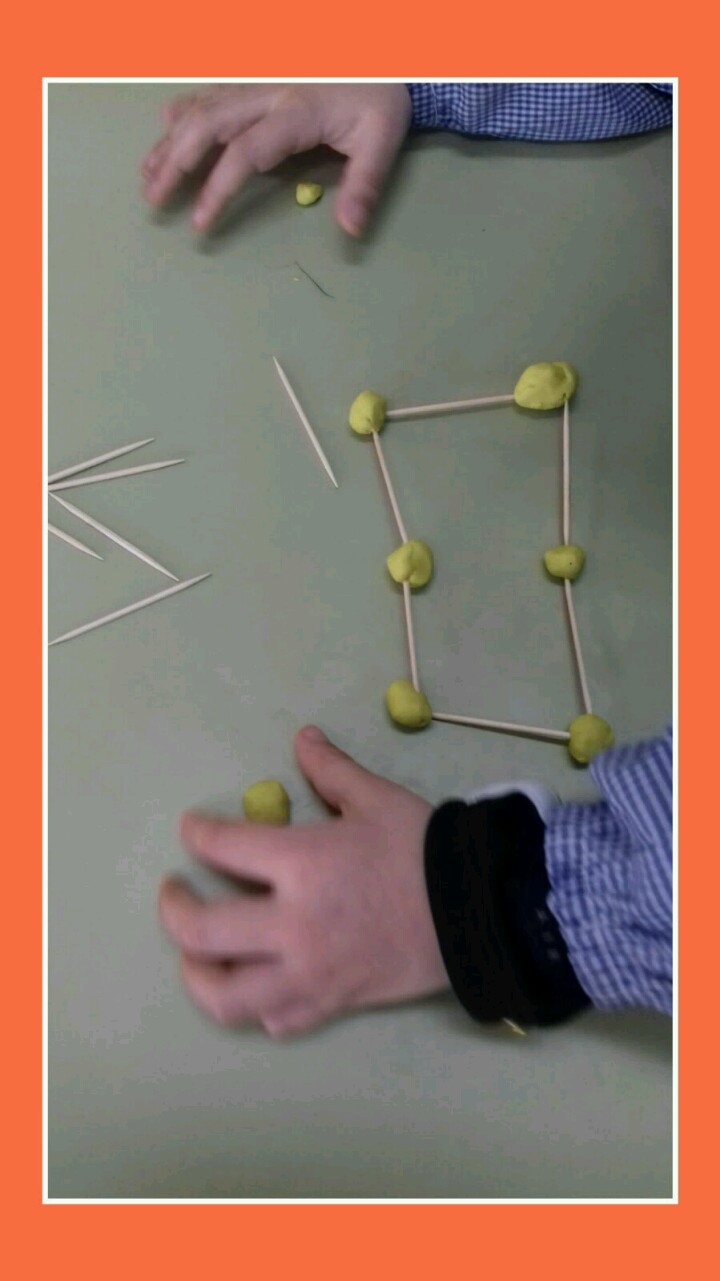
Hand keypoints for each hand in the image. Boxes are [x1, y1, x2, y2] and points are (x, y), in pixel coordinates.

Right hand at [140, 83, 411, 234]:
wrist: (380, 46)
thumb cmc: (380, 96)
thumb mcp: (382, 139)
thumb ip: (364, 185)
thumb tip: (350, 230)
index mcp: (295, 111)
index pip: (245, 153)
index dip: (218, 188)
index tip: (200, 221)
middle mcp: (266, 90)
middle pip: (207, 125)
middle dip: (175, 163)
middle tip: (153, 199)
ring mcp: (255, 78)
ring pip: (201, 106)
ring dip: (170, 140)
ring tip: (147, 174)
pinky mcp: (253, 73)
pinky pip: (210, 89)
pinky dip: (184, 109)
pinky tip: (165, 125)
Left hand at [158, 725, 447, 1037]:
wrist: (479, 910)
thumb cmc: (424, 849)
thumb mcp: (376, 799)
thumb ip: (331, 771)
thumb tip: (303, 739)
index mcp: (301, 863)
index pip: (222, 846)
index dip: (197, 833)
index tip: (191, 829)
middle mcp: (292, 923)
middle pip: (201, 930)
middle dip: (174, 909)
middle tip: (175, 893)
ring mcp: (308, 972)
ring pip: (225, 994)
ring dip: (198, 973)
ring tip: (196, 954)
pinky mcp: (331, 1002)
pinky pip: (275, 1018)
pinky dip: (257, 1005)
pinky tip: (256, 983)